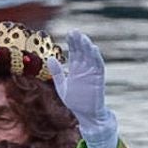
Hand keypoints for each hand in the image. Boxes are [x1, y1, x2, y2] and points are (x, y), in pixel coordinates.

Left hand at [44, 30, 118, 147]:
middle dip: (79, 42)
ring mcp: (92, 73)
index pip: (75, 52)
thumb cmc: (75, 102)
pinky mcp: (98, 79)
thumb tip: (49, 59)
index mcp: (76, 70)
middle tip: (75, 31)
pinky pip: (98, 66)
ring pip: (90, 57)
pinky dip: (96, 58)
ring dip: (87, 47)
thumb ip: (57, 73)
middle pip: (82, 52)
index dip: (73, 43)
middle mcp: (84, 69)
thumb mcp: (62, 86)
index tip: (70, 33)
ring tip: (83, 38)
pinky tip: (93, 49)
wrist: (86, 115)